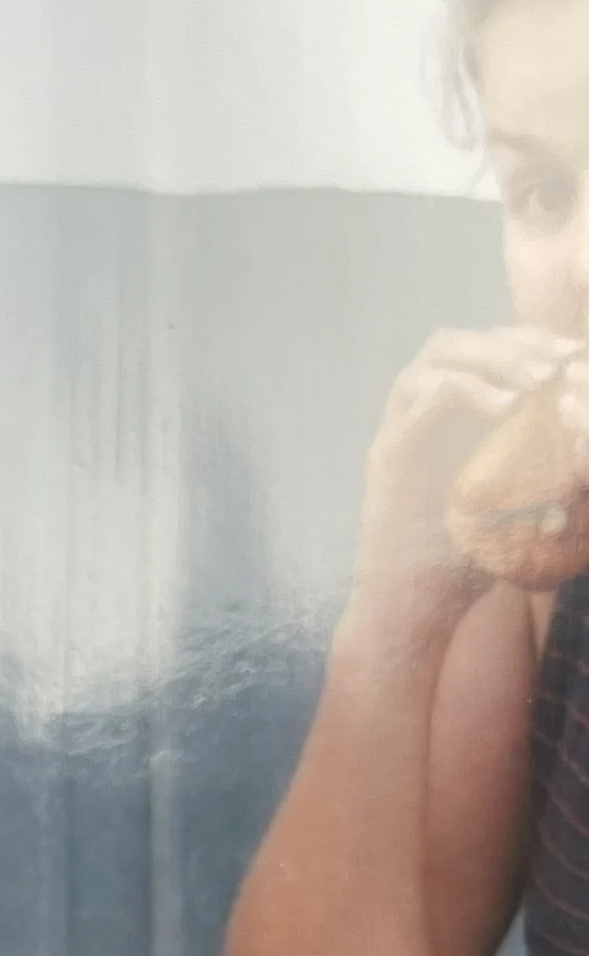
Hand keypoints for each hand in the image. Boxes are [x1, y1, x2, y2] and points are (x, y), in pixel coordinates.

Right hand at [353, 323, 584, 614]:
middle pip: (457, 342)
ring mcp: (397, 434)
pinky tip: (505, 407)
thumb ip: (544, 467)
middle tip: (558, 363)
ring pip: (434, 358)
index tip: (573, 356)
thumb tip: (583, 432)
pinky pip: (416, 399)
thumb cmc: (467, 568)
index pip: (484, 352)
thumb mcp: (522, 504)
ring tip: (532, 382)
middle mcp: (418, 419)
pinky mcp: (386, 458)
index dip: (530, 342)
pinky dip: (463, 390)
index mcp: (447, 422)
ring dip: (489, 359)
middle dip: (514, 343)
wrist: (415, 613)